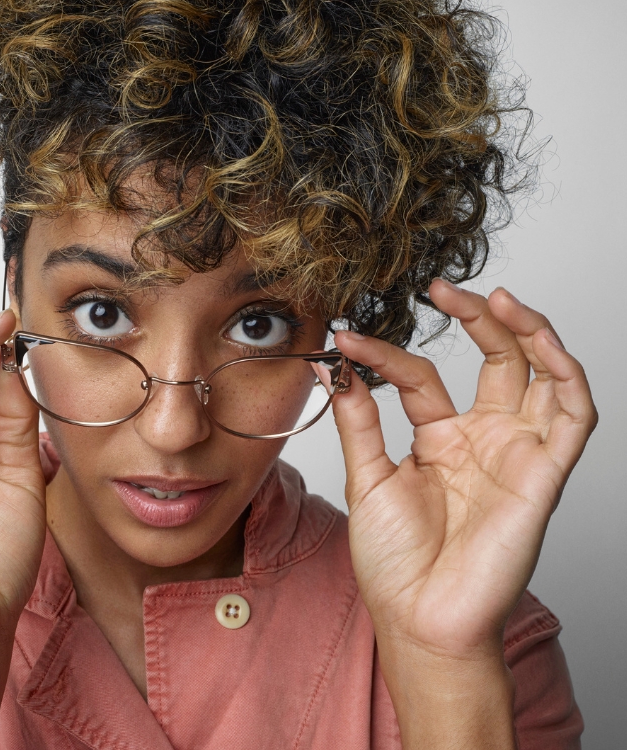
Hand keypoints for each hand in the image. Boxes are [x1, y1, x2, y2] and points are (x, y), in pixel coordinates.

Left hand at [332, 281, 596, 661]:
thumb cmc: (395, 562)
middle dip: (475, 319)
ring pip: (542, 376)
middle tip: (440, 288)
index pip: (422, 375)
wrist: (419, 619)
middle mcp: (483, 439)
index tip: (345, 339)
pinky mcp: (545, 474)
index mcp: (441, 439)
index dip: (386, 354)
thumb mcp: (366, 478)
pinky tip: (541, 342)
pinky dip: (565, 374)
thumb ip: (358, 420)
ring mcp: (516, 453)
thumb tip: (335, 367)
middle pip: (496, 360)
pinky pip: (574, 415)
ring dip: (528, 332)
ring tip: (496, 298)